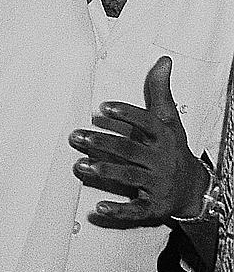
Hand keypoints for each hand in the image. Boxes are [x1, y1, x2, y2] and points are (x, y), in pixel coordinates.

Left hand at [69, 56, 207, 225]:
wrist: (194, 187)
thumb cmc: (173, 146)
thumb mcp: (169, 118)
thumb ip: (160, 90)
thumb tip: (163, 59)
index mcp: (163, 136)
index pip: (147, 123)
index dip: (127, 114)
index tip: (104, 107)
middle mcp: (161, 160)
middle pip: (131, 150)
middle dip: (103, 143)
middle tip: (77, 137)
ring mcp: (157, 184)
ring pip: (130, 176)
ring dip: (105, 171)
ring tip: (80, 166)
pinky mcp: (154, 206)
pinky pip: (136, 210)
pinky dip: (119, 211)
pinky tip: (99, 208)